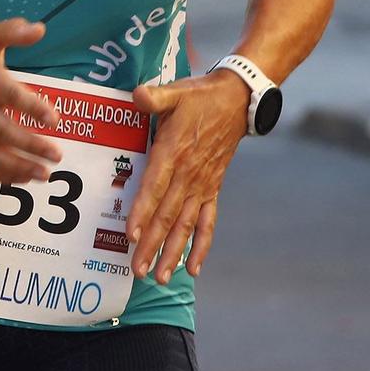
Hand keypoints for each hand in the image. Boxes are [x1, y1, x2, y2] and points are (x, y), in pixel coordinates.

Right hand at [0, 19, 62, 184]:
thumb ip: (12, 32)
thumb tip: (39, 29)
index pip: (11, 96)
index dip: (33, 108)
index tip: (54, 120)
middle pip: (4, 131)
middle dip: (31, 146)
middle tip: (56, 155)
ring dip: (17, 167)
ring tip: (42, 174)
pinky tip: (20, 179)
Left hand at [128, 70, 248, 284]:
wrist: (237, 102)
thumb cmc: (200, 98)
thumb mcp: (176, 92)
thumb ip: (155, 97)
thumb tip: (137, 96)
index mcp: (175, 152)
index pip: (155, 187)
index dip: (143, 211)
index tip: (132, 235)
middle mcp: (188, 175)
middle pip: (167, 215)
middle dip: (151, 245)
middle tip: (137, 270)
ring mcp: (202, 186)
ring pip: (185, 225)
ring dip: (172, 252)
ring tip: (159, 277)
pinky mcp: (212, 190)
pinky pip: (208, 223)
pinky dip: (201, 246)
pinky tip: (193, 269)